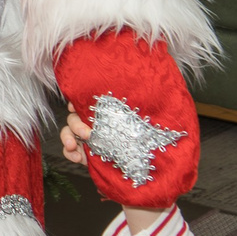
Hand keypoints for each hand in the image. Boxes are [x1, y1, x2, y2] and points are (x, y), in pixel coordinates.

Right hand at [54, 27, 198, 205]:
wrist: (157, 182)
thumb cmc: (164, 147)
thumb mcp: (167, 114)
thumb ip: (161, 89)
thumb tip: (164, 54)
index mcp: (120, 109)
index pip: (94, 96)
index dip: (83, 99)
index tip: (81, 105)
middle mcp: (106, 120)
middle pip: (77, 112)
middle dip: (77, 122)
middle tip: (90, 134)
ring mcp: (96, 137)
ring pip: (69, 128)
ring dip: (69, 136)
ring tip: (77, 148)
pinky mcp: (90, 154)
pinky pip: (70, 148)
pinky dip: (69, 152)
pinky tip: (77, 158)